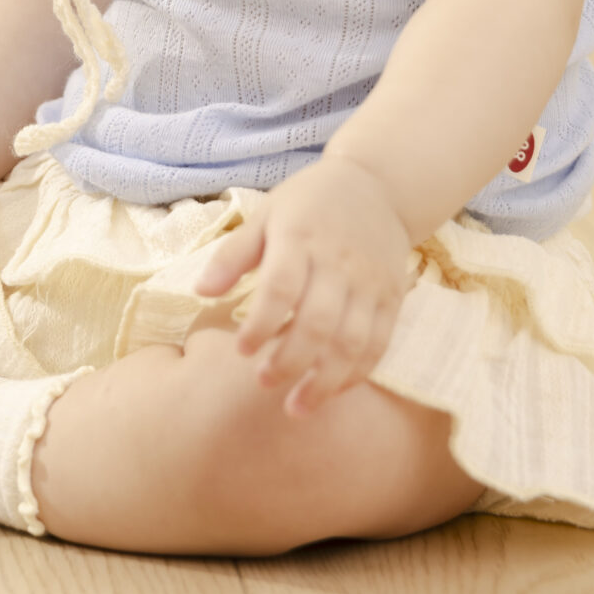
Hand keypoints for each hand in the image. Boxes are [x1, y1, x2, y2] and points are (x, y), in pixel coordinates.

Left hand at [193, 154, 413, 415]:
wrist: (377, 186)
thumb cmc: (309, 202)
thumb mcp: (266, 214)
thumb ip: (234, 254)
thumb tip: (200, 291)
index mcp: (301, 238)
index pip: (281, 288)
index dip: (261, 324)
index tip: (241, 350)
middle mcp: (338, 262)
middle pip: (317, 322)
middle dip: (289, 361)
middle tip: (263, 383)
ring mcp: (370, 282)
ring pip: (351, 341)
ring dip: (324, 380)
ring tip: (296, 407)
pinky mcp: (392, 297)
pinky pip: (379, 343)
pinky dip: (357, 373)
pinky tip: (332, 390)